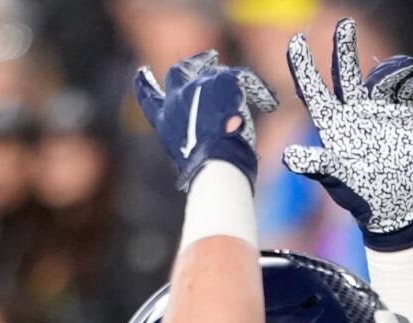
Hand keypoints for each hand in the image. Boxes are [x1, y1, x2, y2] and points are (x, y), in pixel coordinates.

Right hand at [133, 50, 277, 188]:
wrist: (215, 166)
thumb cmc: (208, 174)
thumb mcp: (194, 160)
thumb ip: (198, 149)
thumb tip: (203, 171)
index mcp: (166, 122)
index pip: (148, 99)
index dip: (144, 85)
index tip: (142, 73)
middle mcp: (176, 101)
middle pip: (178, 73)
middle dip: (192, 65)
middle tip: (208, 57)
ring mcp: (196, 88)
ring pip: (214, 74)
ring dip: (229, 79)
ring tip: (245, 81)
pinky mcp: (219, 83)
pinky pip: (242, 78)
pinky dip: (259, 90)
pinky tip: (270, 103)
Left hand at [283, 18, 412, 249]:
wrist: (400, 206)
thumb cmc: (362, 196)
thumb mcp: (338, 180)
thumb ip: (317, 164)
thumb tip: (288, 158)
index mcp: (333, 122)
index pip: (313, 88)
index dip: (303, 64)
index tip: (297, 39)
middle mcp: (354, 112)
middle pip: (344, 73)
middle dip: (343, 47)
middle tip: (345, 23)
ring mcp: (380, 112)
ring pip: (379, 78)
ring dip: (388, 70)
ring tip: (400, 71)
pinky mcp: (405, 116)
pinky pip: (406, 89)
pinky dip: (410, 78)